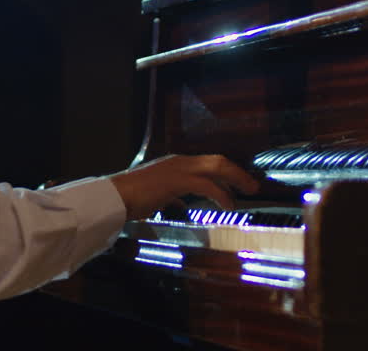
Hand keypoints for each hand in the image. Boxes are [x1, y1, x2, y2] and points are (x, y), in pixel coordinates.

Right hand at [108, 154, 259, 220]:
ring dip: (236, 179)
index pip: (208, 164)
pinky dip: (222, 195)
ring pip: (216, 167)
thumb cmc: (131, 199)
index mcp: (175, 164)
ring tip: (248, 192)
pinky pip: (207, 186)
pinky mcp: (177, 180)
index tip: (238, 184)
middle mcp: (180, 162)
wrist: (115, 197)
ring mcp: (179, 169)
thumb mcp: (156, 195)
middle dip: (237, 172)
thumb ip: (170, 196)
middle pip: (217, 161)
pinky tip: (228, 206)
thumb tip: (179, 203)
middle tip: (252, 185)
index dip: (226, 173)